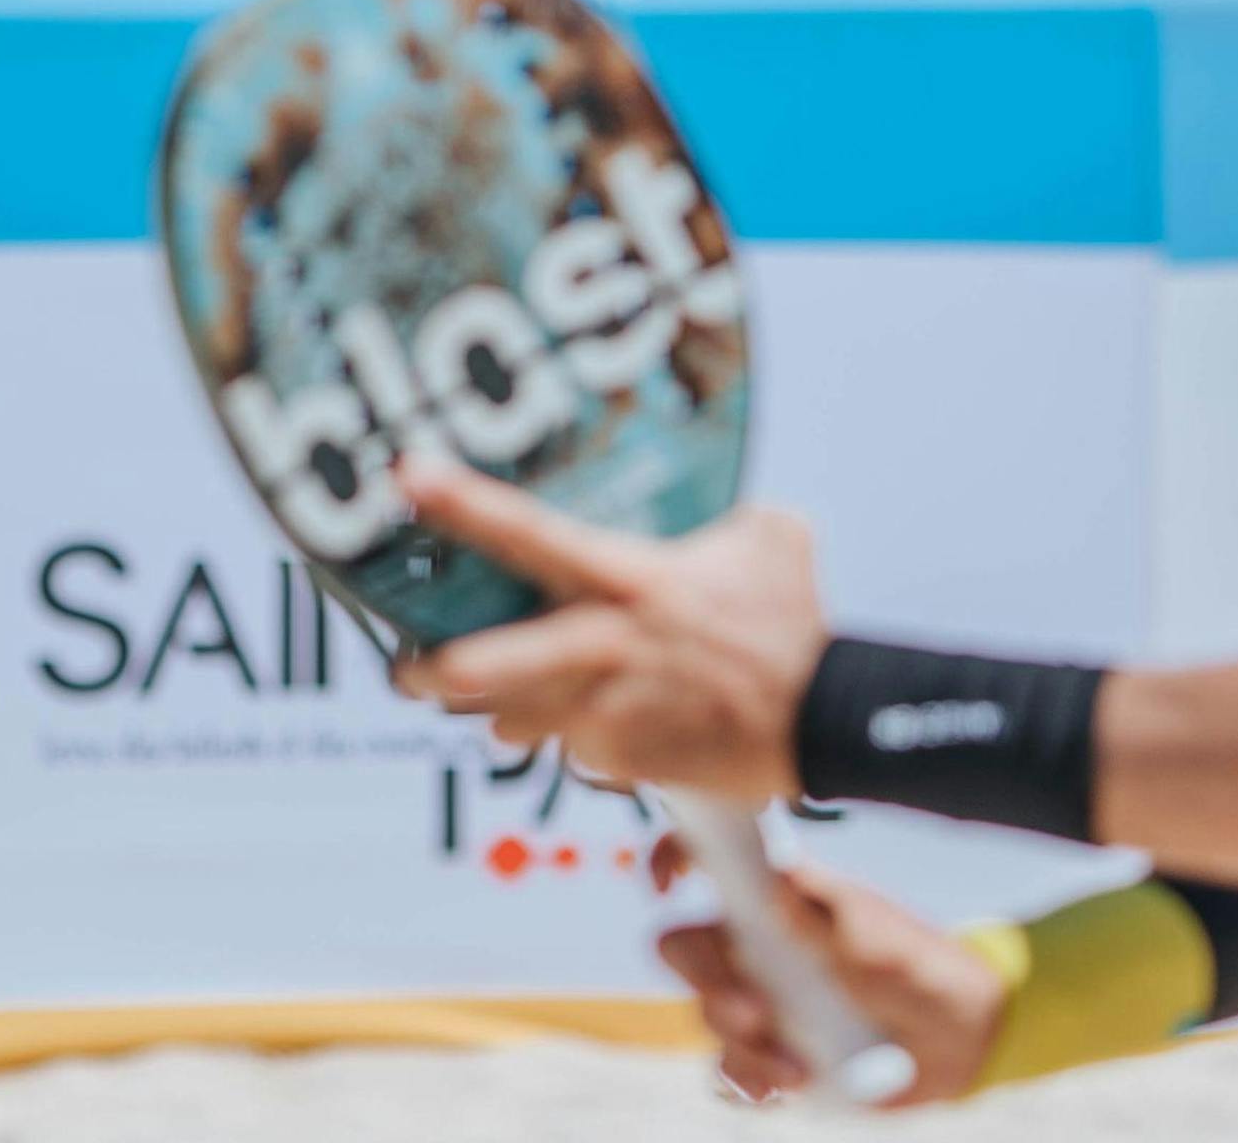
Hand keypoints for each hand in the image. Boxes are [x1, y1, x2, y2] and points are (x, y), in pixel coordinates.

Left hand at [386, 457, 826, 800]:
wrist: (830, 720)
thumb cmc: (795, 624)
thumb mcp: (770, 540)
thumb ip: (726, 518)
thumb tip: (720, 508)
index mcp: (628, 580)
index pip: (528, 533)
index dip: (463, 503)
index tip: (407, 476)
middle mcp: (603, 645)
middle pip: (488, 662)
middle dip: (436, 671)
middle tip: (408, 671)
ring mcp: (608, 711)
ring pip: (520, 718)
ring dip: (502, 714)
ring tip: (487, 707)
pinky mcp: (623, 762)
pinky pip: (574, 752)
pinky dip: (575, 742)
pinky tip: (595, 727)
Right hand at [651, 834, 1007, 1107]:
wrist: (964, 1041)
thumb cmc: (923, 972)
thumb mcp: (879, 943)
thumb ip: (822, 920)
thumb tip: (772, 882)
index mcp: (776, 901)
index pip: (707, 862)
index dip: (671, 857)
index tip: (670, 883)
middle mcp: (757, 946)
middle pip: (686, 949)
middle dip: (707, 981)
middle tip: (754, 1011)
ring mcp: (761, 1001)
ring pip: (709, 1017)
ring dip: (743, 1047)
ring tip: (798, 1069)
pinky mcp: (772, 1055)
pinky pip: (731, 1072)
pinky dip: (747, 1083)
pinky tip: (782, 1089)